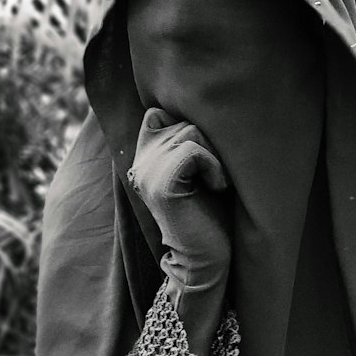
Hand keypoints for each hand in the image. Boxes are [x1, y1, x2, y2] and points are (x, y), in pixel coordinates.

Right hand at [129, 108, 231, 292]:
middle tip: (213, 178)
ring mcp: (146, 170)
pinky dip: (214, 168)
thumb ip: (192, 136)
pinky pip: (194, 150)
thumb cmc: (214, 212)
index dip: (192, 128)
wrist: (208, 258)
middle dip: (210, 145)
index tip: (204, 160)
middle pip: (183, 119)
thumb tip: (208, 96)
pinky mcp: (161, 183)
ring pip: (191, 132)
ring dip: (215, 157)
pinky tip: (215, 189)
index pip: (161, 111)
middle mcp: (140, 158)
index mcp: (146, 153)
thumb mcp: (202, 165)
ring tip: (214, 184)